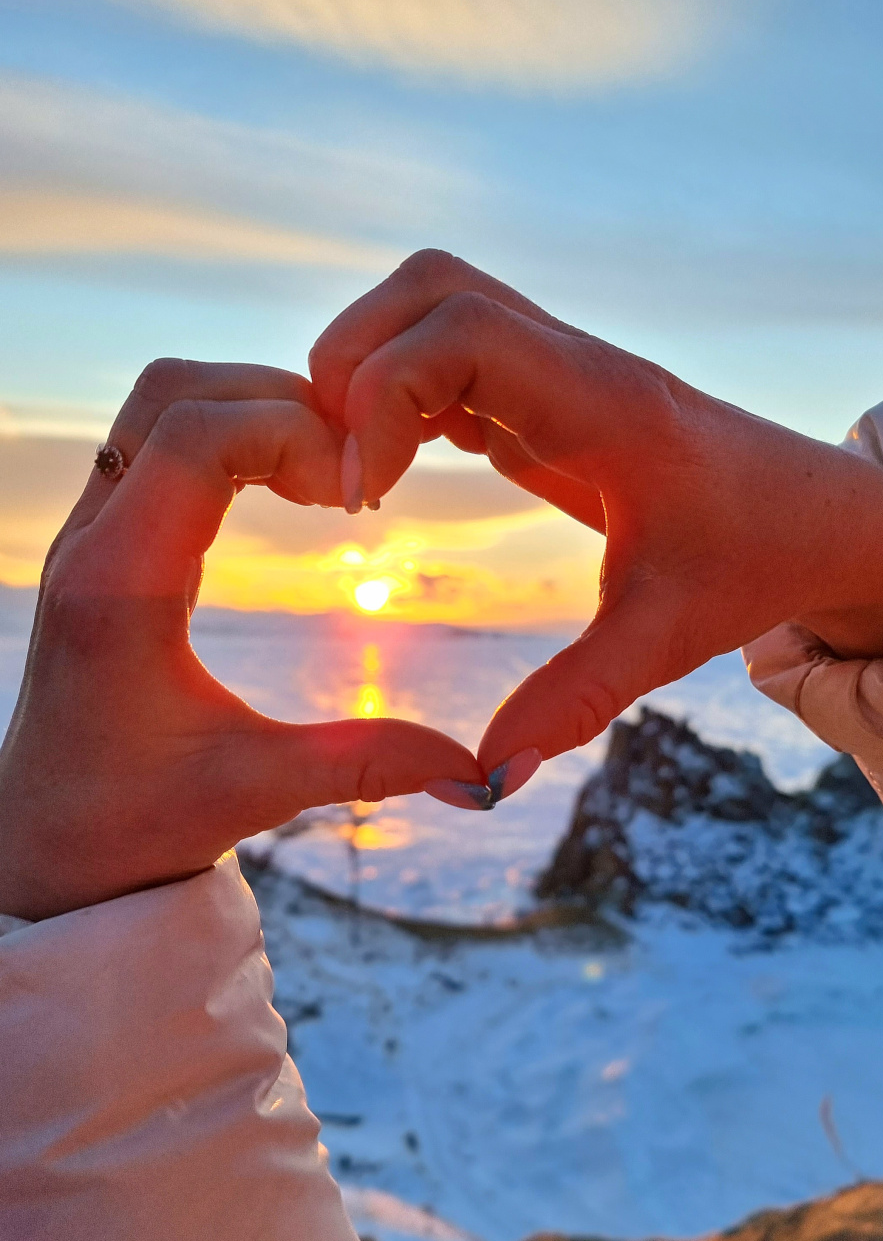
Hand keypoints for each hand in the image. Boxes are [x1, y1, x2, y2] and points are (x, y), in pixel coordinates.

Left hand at [0, 360, 482, 919]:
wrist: (48, 848)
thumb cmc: (132, 826)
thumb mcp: (256, 793)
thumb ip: (365, 765)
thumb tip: (476, 772)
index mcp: (118, 589)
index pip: (197, 437)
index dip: (292, 434)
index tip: (355, 498)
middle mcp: (90, 545)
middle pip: (173, 391)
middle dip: (277, 403)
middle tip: (350, 472)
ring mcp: (88, 538)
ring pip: (159, 404)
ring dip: (250, 413)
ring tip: (325, 475)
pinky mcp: (102, 546)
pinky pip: (157, 443)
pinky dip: (228, 439)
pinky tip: (287, 491)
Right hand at [309, 251, 882, 773]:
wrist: (817, 518)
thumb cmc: (752, 562)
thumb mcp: (664, 641)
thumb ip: (575, 703)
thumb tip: (486, 777)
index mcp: (603, 405)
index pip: (462, 331)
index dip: (383, 394)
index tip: (368, 498)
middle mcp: (573, 366)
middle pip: (431, 288)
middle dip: (356, 364)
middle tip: (346, 479)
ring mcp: (556, 371)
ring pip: (433, 305)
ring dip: (372, 370)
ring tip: (361, 477)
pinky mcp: (543, 395)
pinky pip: (449, 355)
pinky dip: (399, 394)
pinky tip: (394, 475)